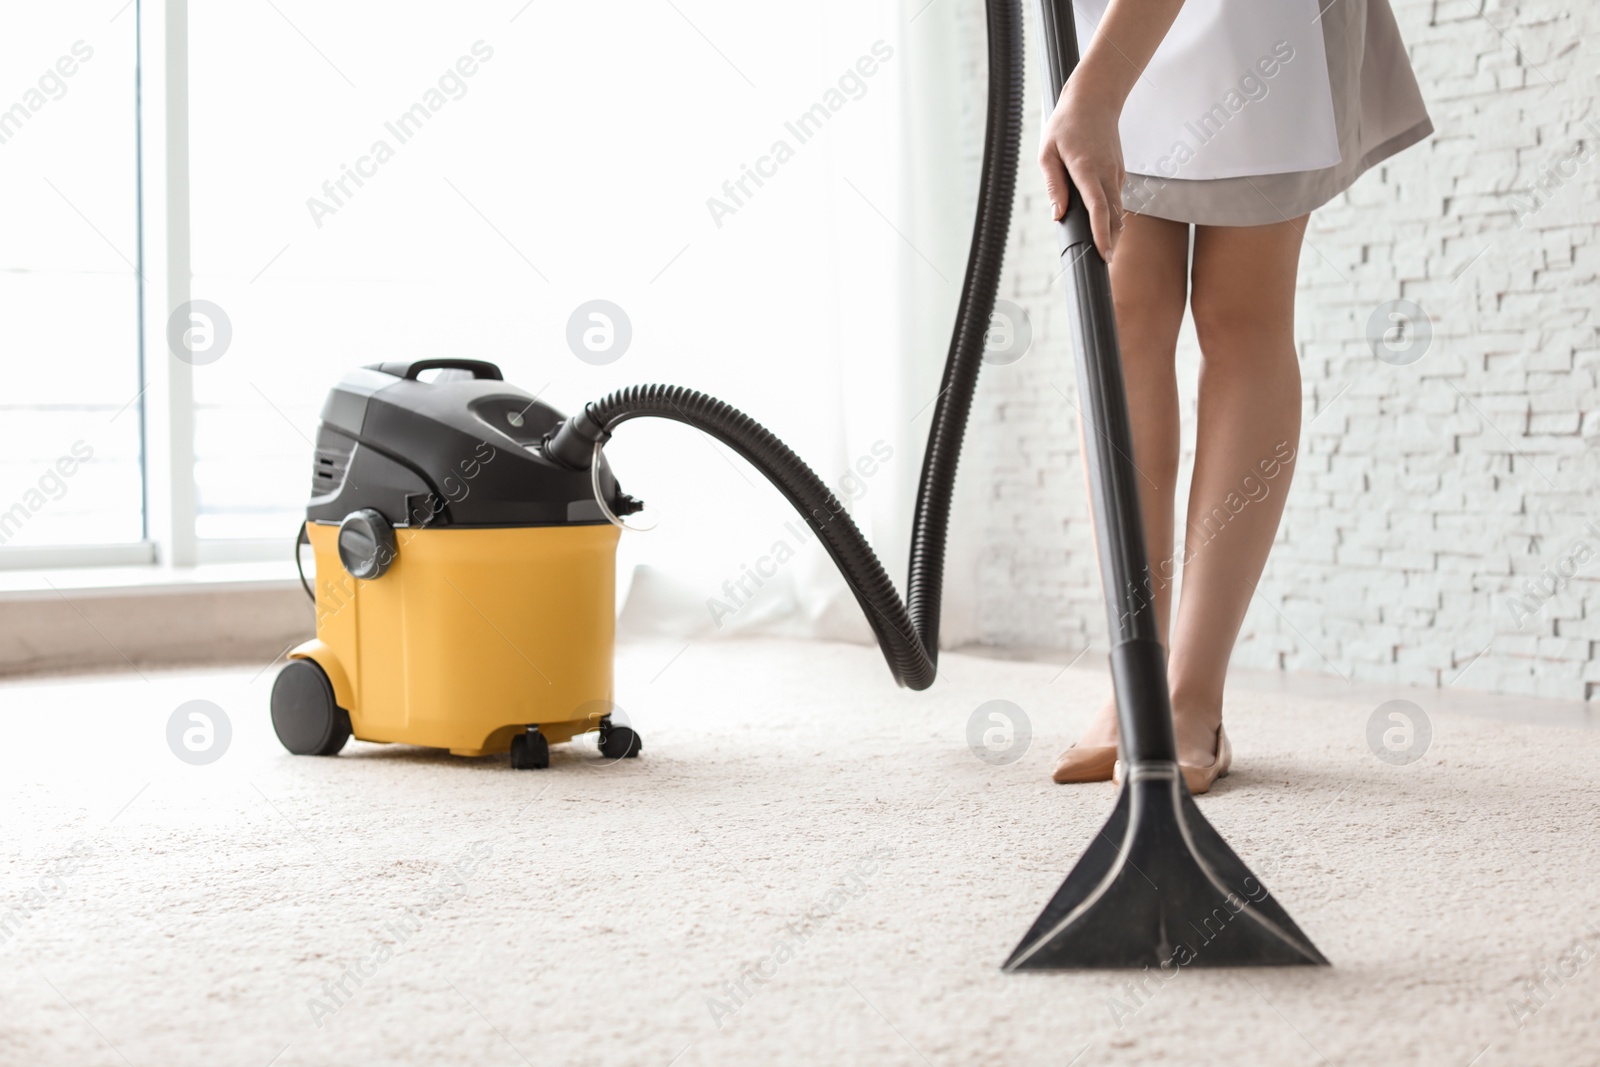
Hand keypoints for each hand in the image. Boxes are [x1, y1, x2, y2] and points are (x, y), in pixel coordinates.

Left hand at [1037, 76, 1125, 262]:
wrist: (1095, 99)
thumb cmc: (1066, 124)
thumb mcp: (1048, 151)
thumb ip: (1053, 185)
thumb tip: (1057, 215)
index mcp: (1087, 168)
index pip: (1099, 208)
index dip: (1101, 234)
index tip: (1103, 255)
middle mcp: (1107, 173)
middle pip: (1114, 216)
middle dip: (1110, 241)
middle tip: (1102, 265)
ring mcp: (1117, 173)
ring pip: (1118, 210)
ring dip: (1112, 231)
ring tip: (1103, 253)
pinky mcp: (1119, 173)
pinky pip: (1116, 199)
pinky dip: (1110, 216)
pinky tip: (1102, 227)